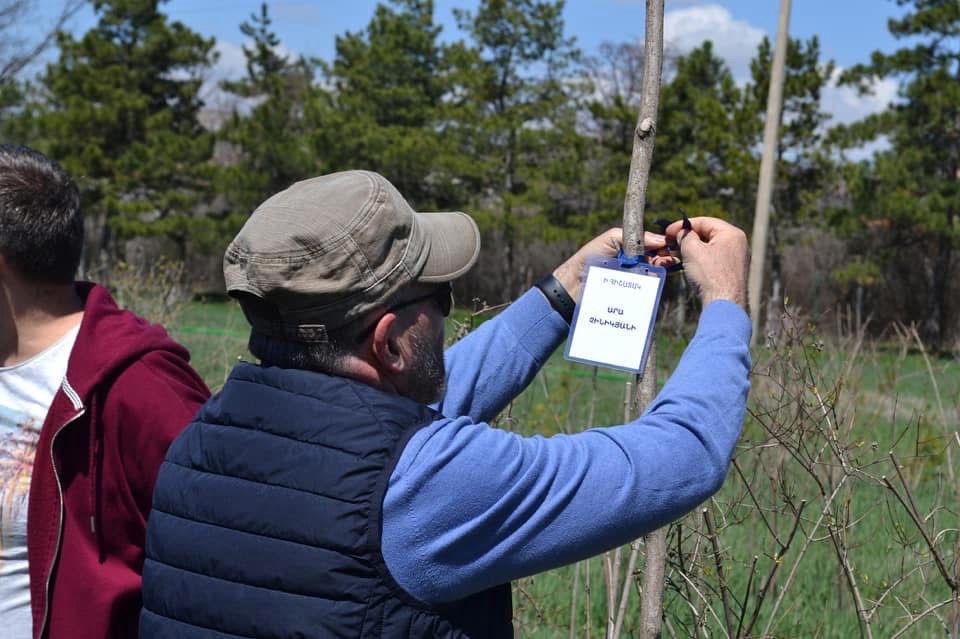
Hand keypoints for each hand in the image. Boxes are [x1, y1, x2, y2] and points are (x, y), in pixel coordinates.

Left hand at [552, 228, 666, 300]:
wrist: (572, 285)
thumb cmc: (588, 259)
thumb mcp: (610, 239)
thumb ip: (634, 236)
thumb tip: (660, 239)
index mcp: (631, 252)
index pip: (653, 247)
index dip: (663, 246)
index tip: (670, 244)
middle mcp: (635, 267)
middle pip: (658, 263)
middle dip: (666, 258)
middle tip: (669, 256)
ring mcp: (633, 283)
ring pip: (654, 278)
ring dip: (661, 271)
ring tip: (662, 266)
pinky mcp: (630, 297)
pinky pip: (645, 293)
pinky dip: (651, 287)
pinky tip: (654, 280)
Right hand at [663, 216, 748, 308]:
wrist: (724, 305)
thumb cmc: (710, 275)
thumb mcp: (692, 250)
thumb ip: (685, 236)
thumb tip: (682, 233)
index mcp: (732, 234)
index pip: (704, 222)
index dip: (683, 225)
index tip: (668, 232)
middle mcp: (738, 244)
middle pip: (708, 234)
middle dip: (688, 238)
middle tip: (671, 242)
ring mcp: (736, 259)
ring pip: (710, 248)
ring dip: (693, 250)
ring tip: (677, 254)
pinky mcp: (732, 273)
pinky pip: (714, 260)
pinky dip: (700, 260)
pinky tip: (689, 266)